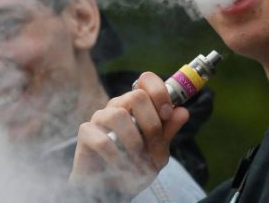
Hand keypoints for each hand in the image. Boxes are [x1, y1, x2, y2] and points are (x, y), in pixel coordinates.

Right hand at [68, 72, 189, 196]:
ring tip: (137, 159)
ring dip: (134, 141)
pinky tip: (121, 166)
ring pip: (119, 115)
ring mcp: (100, 118)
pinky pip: (102, 140)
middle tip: (154, 146)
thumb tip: (183, 112)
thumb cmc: (134, 166)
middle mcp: (117, 106)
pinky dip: (117, 157)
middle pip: (137, 96)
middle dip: (152, 124)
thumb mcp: (158, 152)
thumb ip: (168, 131)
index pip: (146, 80)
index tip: (167, 114)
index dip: (160, 92)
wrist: (112, 189)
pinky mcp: (86, 134)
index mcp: (136, 105)